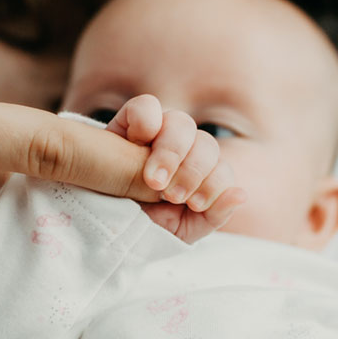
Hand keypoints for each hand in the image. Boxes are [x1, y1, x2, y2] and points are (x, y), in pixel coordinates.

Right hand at [106, 94, 245, 243]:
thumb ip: (213, 216)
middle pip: (206, 144)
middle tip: (171, 195)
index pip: (221, 169)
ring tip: (153, 180)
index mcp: (197, 175)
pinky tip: (138, 143)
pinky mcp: (128, 122)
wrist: (96, 223)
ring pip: (182, 123)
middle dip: (193, 171)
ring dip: (172, 152)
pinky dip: (148, 120)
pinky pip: (146, 106)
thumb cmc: (138, 227)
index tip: (193, 204)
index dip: (214, 184)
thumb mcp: (178, 232)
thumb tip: (241, 194)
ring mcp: (155, 133)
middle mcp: (181, 151)